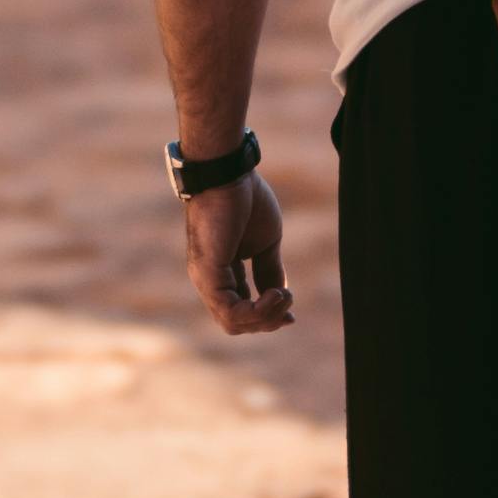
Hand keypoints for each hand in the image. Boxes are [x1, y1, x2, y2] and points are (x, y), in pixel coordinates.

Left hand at [182, 165, 293, 338]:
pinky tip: (275, 294)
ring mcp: (206, 279)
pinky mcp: (208, 273)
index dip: (267, 316)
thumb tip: (279, 295)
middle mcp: (210, 280)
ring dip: (265, 317)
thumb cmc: (245, 199)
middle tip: (288, 300)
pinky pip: (230, 311)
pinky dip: (257, 311)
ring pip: (232, 323)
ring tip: (283, 296)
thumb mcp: (266, 242)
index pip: (240, 310)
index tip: (291, 314)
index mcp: (223, 273)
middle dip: (268, 320)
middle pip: (236, 323)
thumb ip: (269, 270)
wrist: (230, 173)